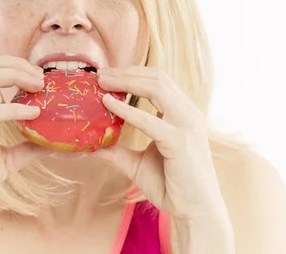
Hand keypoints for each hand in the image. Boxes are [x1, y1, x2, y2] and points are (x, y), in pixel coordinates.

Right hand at [0, 54, 50, 214]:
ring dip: (16, 76)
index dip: (16, 65)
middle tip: (42, 79)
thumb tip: (56, 143)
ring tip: (39, 87)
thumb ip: (28, 147)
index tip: (40, 78)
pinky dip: (14, 109)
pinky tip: (33, 112)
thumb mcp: (6, 159)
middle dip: (18, 64)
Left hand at [92, 66, 229, 221]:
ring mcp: (187, 126)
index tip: (105, 75)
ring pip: (157, 88)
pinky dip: (127, 109)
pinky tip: (108, 104)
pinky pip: (150, 120)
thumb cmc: (171, 186)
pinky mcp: (180, 142)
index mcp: (182, 113)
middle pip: (156, 77)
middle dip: (125, 72)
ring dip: (126, 81)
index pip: (157, 80)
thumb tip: (90, 146)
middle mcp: (187, 113)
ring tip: (102, 82)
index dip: (131, 73)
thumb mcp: (138, 164)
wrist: (196, 212)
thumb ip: (117, 151)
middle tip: (99, 74)